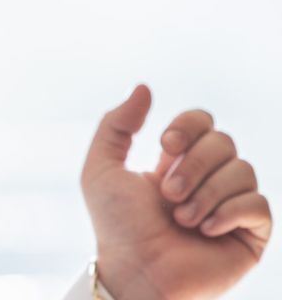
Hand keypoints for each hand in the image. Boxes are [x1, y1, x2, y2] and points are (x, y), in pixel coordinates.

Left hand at [81, 85, 271, 299]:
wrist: (134, 272)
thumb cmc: (115, 225)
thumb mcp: (101, 168)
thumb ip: (116, 125)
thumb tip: (144, 87)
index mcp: (177, 161)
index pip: (202, 120)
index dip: (189, 125)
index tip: (166, 144)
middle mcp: (207, 178)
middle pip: (224, 140)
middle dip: (193, 165)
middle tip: (167, 194)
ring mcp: (230, 204)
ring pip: (243, 170)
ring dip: (205, 193)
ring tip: (181, 219)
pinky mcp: (249, 233)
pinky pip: (258, 204)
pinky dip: (228, 213)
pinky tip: (205, 231)